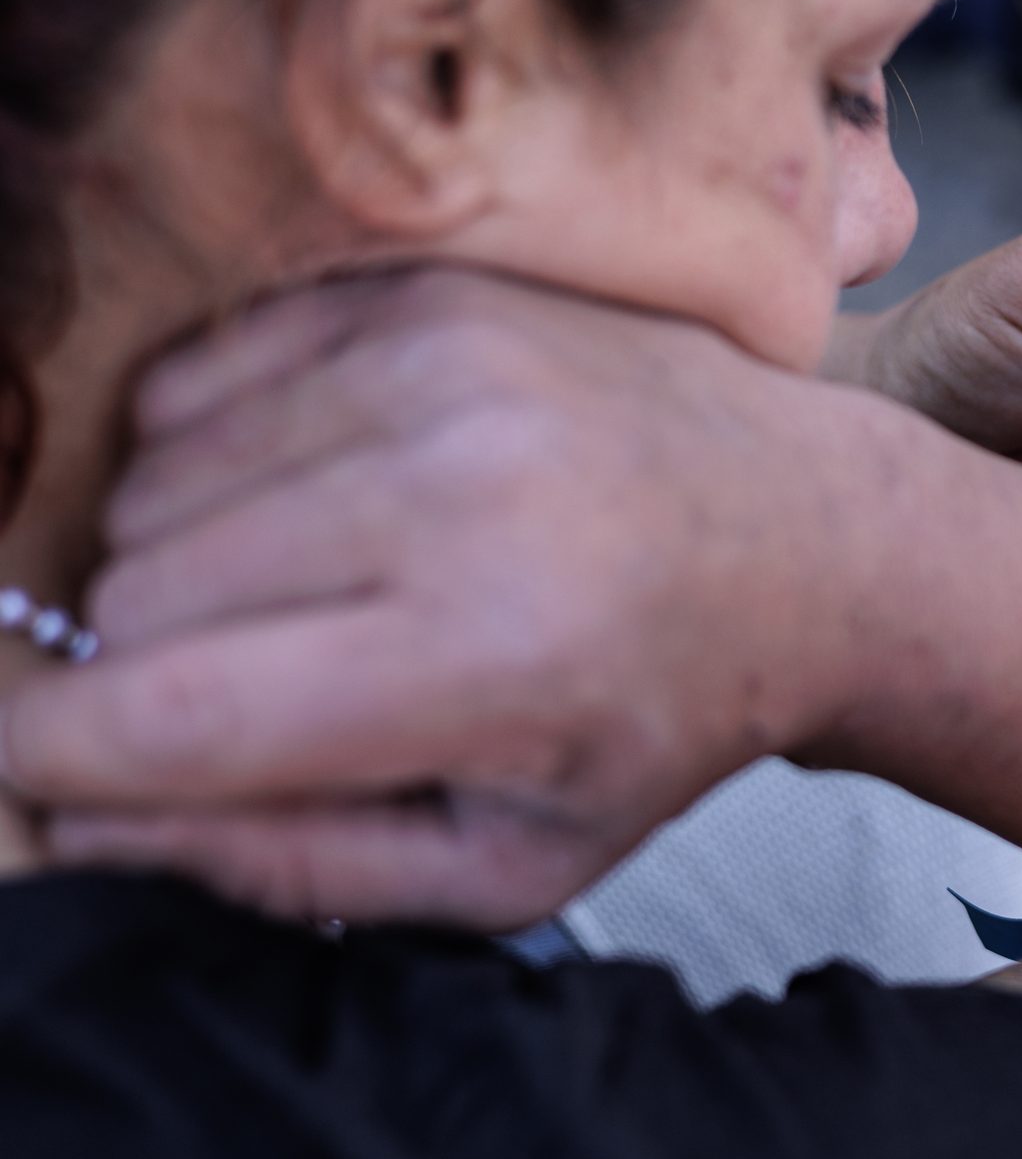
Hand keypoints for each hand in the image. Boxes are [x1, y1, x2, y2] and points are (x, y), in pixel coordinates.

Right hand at [0, 271, 899, 927]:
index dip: (54, 754)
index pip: (170, 707)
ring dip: (178, 555)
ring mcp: (443, 364)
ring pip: (154, 475)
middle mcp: (461, 486)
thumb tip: (87, 825)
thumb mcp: (513, 859)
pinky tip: (312, 495)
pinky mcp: (427, 292)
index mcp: (489, 651)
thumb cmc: (664, 709)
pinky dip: (210, 447)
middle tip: (255, 687)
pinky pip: (202, 371)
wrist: (808, 532)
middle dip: (145, 663)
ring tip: (309, 594)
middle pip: (140, 588)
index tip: (37, 769)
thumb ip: (295, 865)